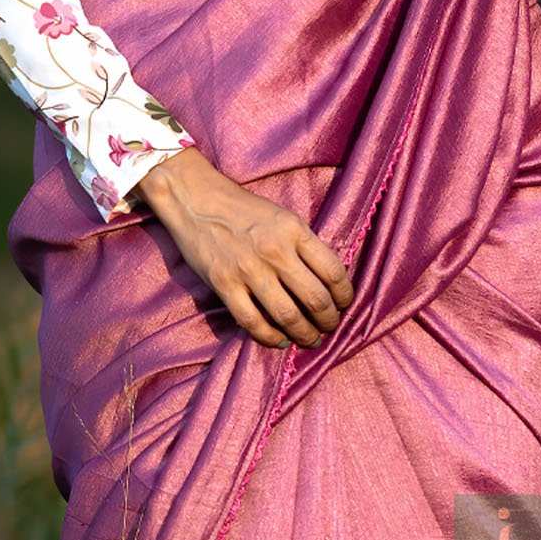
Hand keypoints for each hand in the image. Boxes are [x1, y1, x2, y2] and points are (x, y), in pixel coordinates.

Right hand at [133, 148, 353, 349]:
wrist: (195, 199)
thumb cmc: (242, 208)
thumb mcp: (282, 217)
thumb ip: (303, 245)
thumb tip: (325, 282)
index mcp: (294, 230)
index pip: (334, 272)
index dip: (345, 296)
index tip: (344, 305)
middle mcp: (275, 251)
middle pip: (316, 299)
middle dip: (328, 321)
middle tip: (329, 327)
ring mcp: (249, 269)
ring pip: (288, 316)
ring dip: (305, 335)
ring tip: (310, 339)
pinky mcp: (224, 284)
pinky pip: (253, 322)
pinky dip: (270, 338)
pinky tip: (280, 340)